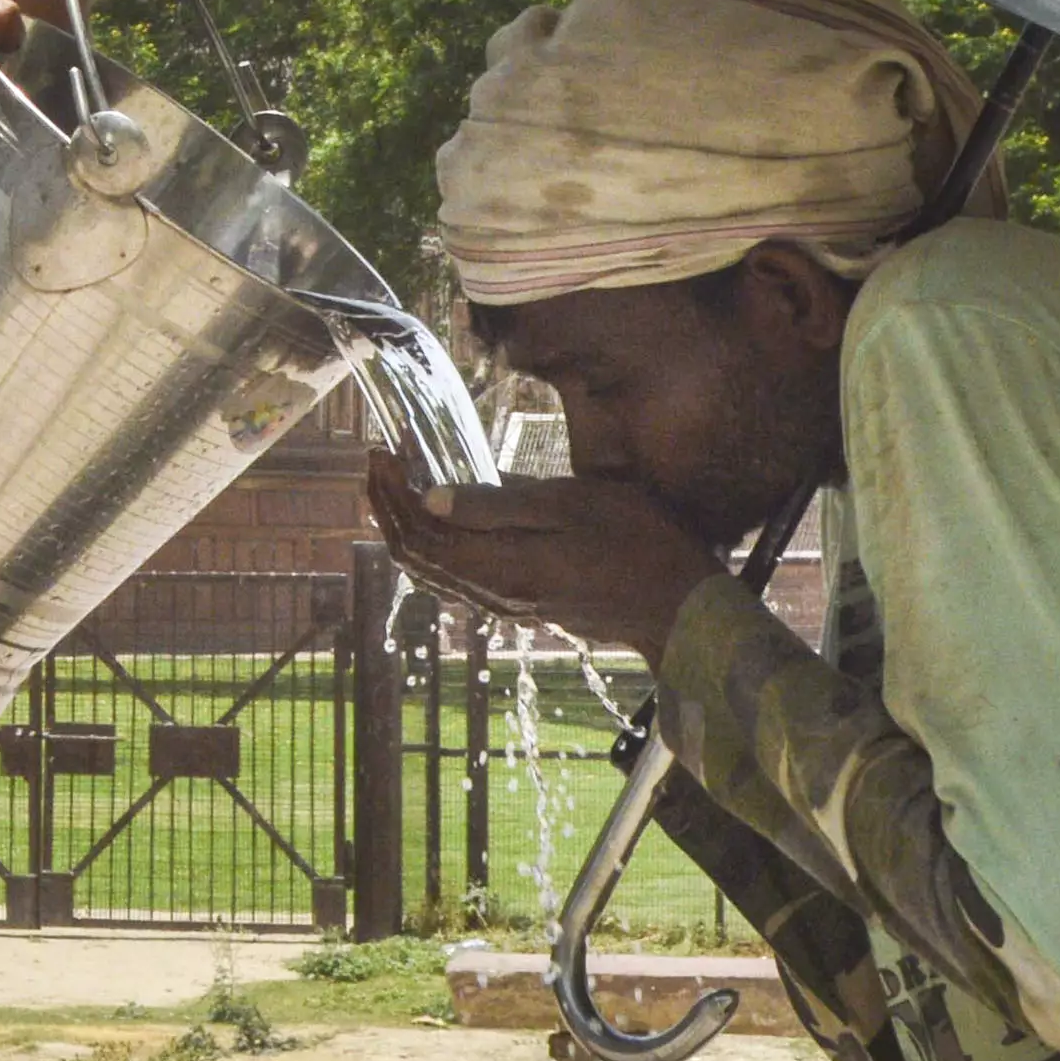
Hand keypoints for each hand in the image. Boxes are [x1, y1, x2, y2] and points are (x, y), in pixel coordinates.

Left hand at [367, 454, 729, 662]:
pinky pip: (458, 577)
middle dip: (387, 507)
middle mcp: (493, 594)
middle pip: (416, 558)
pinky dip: (434, 544)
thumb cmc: (637, 543)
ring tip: (397, 481)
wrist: (681, 609)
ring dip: (407, 525)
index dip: (389, 495)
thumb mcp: (571, 506)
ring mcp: (508, 603)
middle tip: (378, 458)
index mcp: (499, 567)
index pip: (418, 537)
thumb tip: (430, 497)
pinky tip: (439, 519)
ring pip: (434, 571)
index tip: (381, 450)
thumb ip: (498, 505)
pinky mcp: (524, 602)